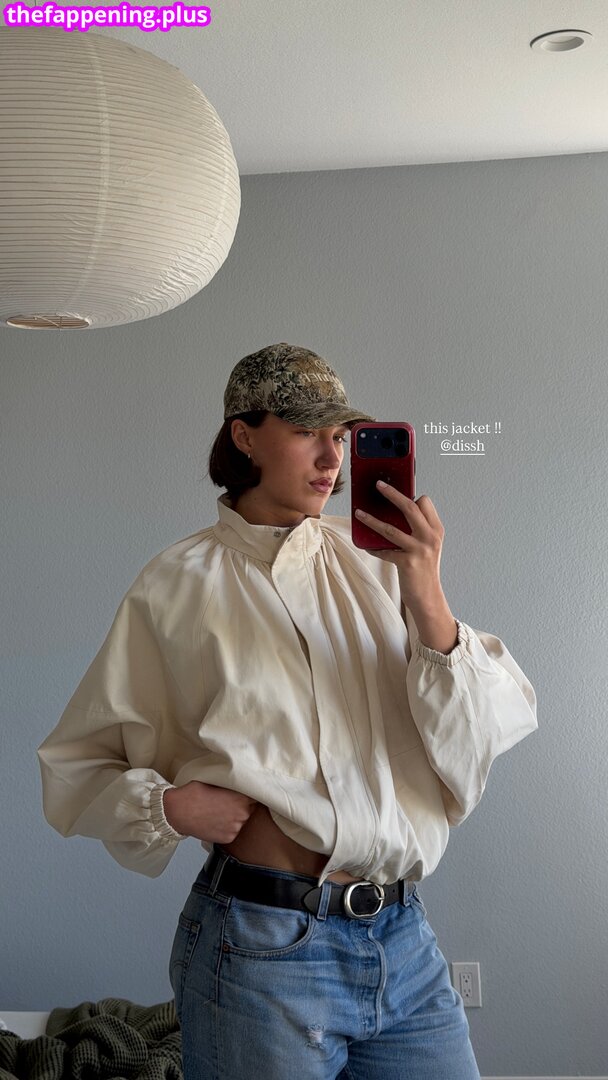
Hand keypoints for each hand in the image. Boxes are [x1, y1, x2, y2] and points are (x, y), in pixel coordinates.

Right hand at [163, 781, 258, 843]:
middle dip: (242, 805)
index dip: (250, 794)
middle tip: (227, 802)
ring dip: (235, 817)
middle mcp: (242, 813)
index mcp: (241, 797)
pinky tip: (215, 821)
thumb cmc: (194, 793)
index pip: (256, 795)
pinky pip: (233, 831)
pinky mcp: (228, 838)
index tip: (244, 793)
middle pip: (250, 808)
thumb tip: (239, 785)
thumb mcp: (216, 781)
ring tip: (219, 812)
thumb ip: (231, 786)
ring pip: (241, 821)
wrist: (179, 811)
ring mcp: (236, 827)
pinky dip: (227, 828)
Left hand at [355, 481, 446, 610]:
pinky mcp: (407, 563)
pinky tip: (366, 546)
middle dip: (392, 494)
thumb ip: (416, 529)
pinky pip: (384, 551)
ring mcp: (419, 550)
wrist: (429, 597)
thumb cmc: (424, 569)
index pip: (425, 503)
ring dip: (372, 520)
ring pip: (391, 529)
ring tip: (359, 513)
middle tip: (378, 485)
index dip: (411, 494)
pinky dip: (373, 548)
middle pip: (410, 508)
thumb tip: (391, 513)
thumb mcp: (426, 546)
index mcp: (436, 530)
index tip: (397, 489)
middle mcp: (430, 537)